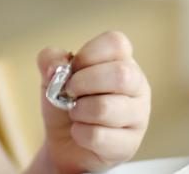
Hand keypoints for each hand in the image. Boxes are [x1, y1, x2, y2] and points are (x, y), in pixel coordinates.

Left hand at [36, 31, 150, 173]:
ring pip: (106, 108)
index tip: (73, 68)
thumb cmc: (65, 100)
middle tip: (69, 91)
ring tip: (75, 112)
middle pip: (120, 75)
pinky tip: (81, 132)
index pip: (117, 43)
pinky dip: (79, 134)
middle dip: (82, 83)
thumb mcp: (52, 73)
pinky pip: (99, 136)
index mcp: (122, 60)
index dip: (88, 54)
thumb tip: (57, 66)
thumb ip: (50, 59)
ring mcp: (138, 116)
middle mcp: (137, 85)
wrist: (64, 141)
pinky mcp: (130, 144)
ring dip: (79, 110)